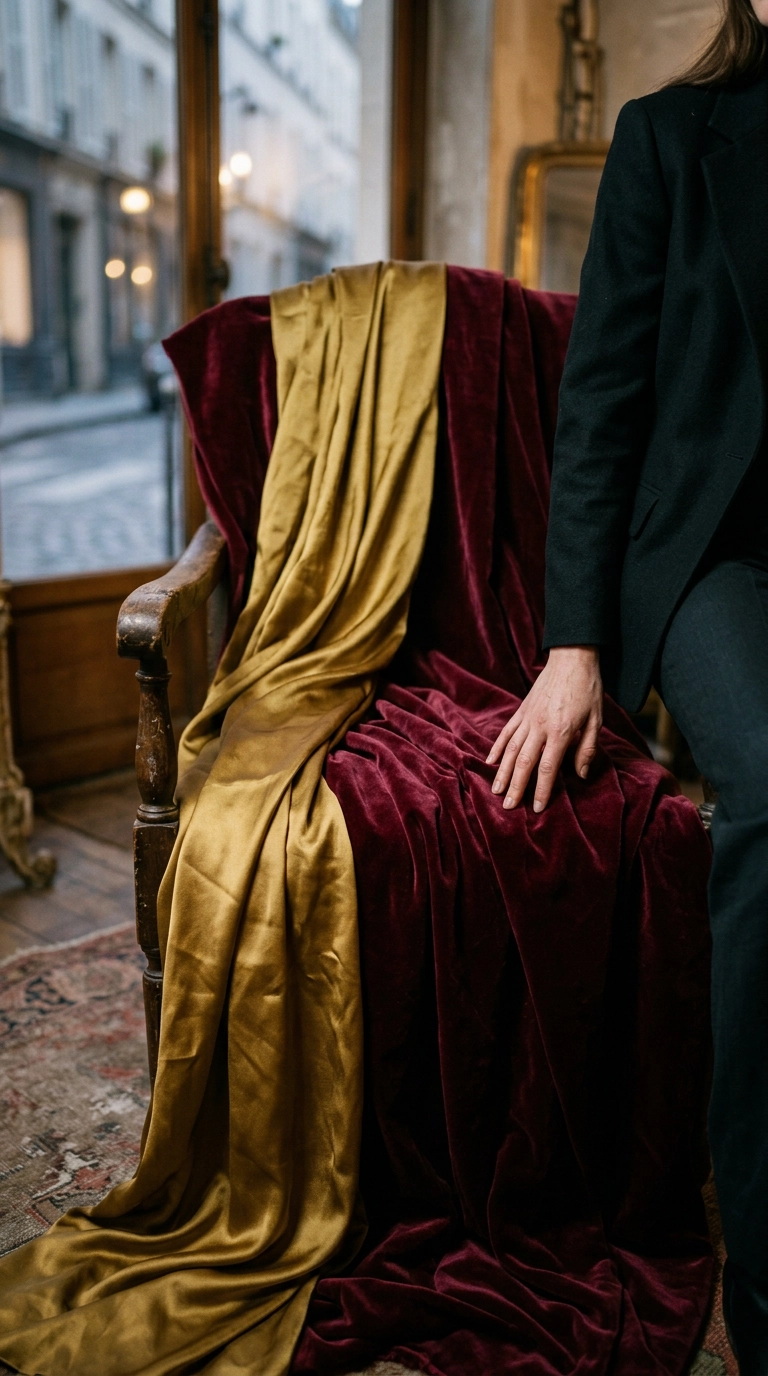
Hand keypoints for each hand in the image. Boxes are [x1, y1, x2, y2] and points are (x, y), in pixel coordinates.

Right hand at [487, 646, 603, 812]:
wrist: (572, 658)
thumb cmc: (588, 689)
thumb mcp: (596, 720)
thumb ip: (587, 749)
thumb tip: (581, 775)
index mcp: (561, 732)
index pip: (548, 768)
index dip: (542, 790)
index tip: (537, 808)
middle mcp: (540, 727)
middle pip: (524, 763)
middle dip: (516, 787)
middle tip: (509, 807)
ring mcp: (528, 718)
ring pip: (510, 749)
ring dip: (502, 772)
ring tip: (496, 791)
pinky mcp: (521, 710)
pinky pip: (506, 732)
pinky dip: (496, 747)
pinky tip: (489, 762)